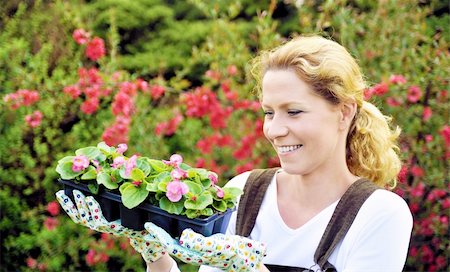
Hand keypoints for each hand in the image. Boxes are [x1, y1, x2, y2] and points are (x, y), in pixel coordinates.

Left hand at [56, 190, 165, 262]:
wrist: (142, 236)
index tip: (90, 198)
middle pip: (86, 218)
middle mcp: (104, 227)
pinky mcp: (95, 219)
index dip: (93, 210)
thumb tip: (150, 225)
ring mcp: (97, 224)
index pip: (99, 221)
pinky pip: (78, 215)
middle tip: (77, 191)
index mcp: (115, 228)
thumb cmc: (148, 232)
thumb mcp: (153, 232)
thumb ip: (154, 230)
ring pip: (79, 217)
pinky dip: (70, 206)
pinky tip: (63, 195)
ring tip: (61, 194)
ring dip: (70, 206)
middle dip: (80, 205)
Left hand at [146, 222, 265, 270]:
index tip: (148, 225)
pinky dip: (180, 228)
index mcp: (194, 254)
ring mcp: (198, 248)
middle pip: (171, 242)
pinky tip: (180, 221)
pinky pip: (188, 236)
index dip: (159, 235)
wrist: (247, 259)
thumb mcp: (218, 245)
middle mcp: (193, 252)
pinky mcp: (205, 244)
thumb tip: (182, 237)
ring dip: (168, 230)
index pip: (170, 245)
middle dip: (160, 233)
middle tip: (149, 220)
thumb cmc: (234, 252)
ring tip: (160, 218)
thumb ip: (200, 242)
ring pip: (178, 239)